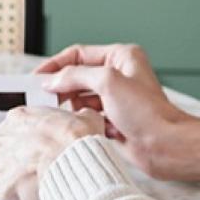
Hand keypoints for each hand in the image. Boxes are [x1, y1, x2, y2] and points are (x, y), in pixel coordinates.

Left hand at [0, 104, 105, 199]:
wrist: (76, 158)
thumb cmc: (80, 138)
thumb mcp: (83, 118)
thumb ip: (75, 119)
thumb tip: (84, 118)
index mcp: (20, 120)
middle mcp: (6, 141)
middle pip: (1, 159)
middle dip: (13, 168)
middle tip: (29, 174)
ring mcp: (3, 165)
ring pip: (6, 180)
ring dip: (21, 185)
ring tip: (46, 186)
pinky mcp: (5, 188)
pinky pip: (12, 198)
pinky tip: (42, 198)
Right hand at [34, 42, 199, 185]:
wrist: (163, 145)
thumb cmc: (146, 112)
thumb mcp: (108, 82)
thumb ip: (76, 76)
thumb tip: (53, 80)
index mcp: (121, 56)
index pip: (79, 54)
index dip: (56, 64)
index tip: (36, 77)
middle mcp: (119, 74)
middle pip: (78, 75)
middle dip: (61, 86)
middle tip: (42, 97)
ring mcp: (116, 98)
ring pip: (81, 97)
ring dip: (70, 105)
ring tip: (60, 113)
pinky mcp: (113, 119)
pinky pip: (87, 115)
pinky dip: (81, 119)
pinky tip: (80, 125)